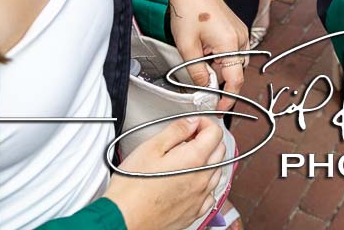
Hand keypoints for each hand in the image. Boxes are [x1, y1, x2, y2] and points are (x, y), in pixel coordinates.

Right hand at [103, 117, 227, 229]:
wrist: (124, 220)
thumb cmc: (132, 187)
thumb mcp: (151, 147)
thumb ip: (176, 130)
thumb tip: (191, 123)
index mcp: (194, 159)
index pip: (215, 133)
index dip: (204, 123)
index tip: (193, 124)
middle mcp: (202, 179)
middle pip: (220, 151)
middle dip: (208, 139)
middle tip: (189, 137)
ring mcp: (200, 198)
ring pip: (217, 172)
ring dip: (208, 160)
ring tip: (187, 158)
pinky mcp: (194, 213)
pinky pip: (209, 194)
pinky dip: (205, 183)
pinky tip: (190, 182)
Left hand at [168, 0, 248, 111]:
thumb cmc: (187, 11)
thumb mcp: (187, 47)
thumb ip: (197, 72)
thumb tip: (204, 89)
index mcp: (231, 43)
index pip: (235, 80)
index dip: (228, 98)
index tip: (220, 108)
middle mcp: (241, 37)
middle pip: (236, 71)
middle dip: (221, 80)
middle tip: (201, 81)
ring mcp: (241, 31)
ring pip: (235, 61)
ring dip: (221, 66)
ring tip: (201, 56)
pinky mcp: (237, 27)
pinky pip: (234, 49)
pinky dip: (223, 55)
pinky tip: (207, 48)